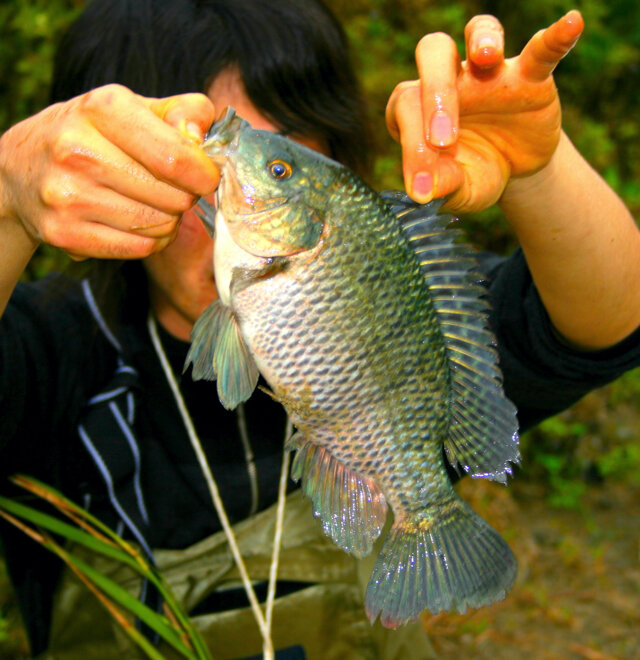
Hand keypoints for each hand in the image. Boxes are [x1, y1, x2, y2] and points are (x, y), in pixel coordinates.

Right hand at [0, 84, 218, 259]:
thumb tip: (200, 141)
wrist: (25, 165)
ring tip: (149, 202)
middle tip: (170, 187)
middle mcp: (78, 151)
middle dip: (185, 196)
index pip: (177, 158)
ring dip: (169, 219)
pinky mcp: (65, 234)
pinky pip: (142, 248)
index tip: (205, 177)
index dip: (204, 174)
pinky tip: (136, 222)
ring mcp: (67, 196)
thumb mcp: (138, 108)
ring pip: (161, 226)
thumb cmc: (96, 133)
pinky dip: (151, 240)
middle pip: (175, 197)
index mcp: (103, 109)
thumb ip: (184, 113)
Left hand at [386, 10, 583, 212]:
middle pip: (433, 55)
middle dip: (436, 93)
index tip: (423, 186)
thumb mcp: (458, 190)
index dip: (410, 146)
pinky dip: (556, 38)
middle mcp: (448, 79)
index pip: (406, 108)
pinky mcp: (530, 75)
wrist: (515, 172)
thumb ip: (441, 187)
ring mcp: (489, 72)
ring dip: (483, 39)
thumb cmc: (475, 175)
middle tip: (444, 139)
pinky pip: (542, 50)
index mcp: (417, 107)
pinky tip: (571, 24)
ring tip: (487, 55)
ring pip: (478, 32)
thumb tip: (426, 192)